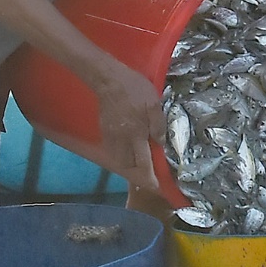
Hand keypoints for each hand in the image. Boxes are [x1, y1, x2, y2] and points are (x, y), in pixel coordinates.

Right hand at [92, 60, 164, 190]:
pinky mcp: (104, 131)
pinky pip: (112, 150)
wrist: (109, 79)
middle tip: (150, 172)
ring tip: (140, 162)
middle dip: (139, 173)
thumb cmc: (135, 89)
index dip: (150, 177)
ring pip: (119, 160)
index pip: (143, 163)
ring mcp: (111, 136)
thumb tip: (160, 143)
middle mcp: (121, 140)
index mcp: (135, 134)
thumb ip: (158, 125)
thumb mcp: (154, 104)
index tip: (156, 186)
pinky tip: (129, 149)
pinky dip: (121, 155)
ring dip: (130, 165)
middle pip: (128, 166)